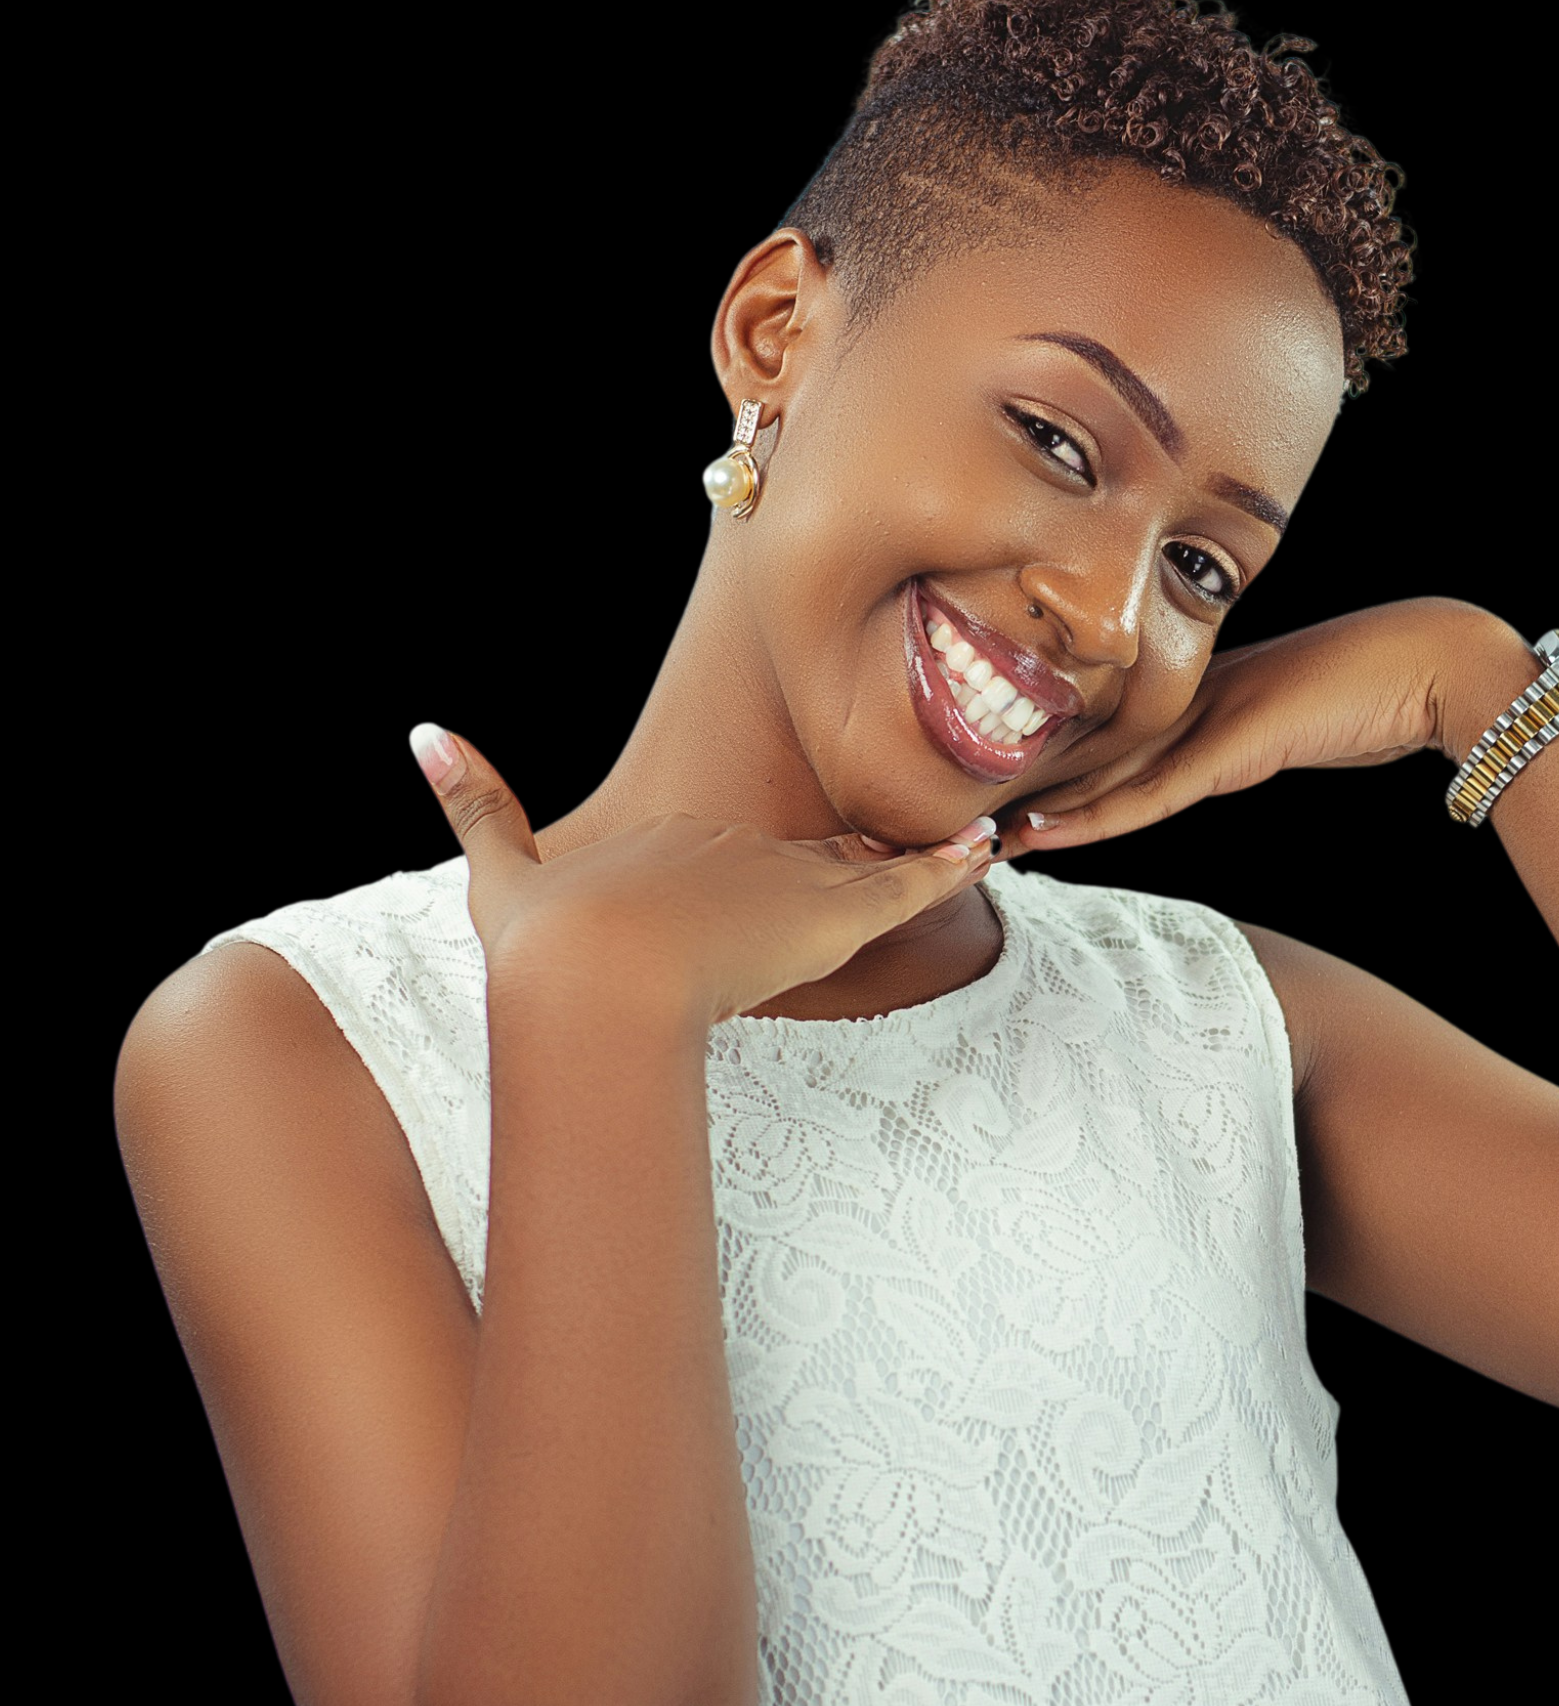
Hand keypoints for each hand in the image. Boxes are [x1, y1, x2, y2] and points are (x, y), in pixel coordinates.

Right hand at [408, 724, 995, 1025]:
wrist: (597, 975)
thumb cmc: (549, 942)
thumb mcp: (499, 878)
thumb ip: (475, 806)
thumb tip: (425, 730)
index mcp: (675, 842)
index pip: (738, 854)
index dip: (767, 863)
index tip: (792, 867)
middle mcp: (740, 847)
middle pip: (806, 851)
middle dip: (847, 852)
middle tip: (898, 844)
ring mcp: (790, 876)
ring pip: (862, 862)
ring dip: (908, 853)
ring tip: (962, 840)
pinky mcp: (836, 912)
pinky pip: (910, 882)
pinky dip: (948, 864)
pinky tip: (986, 847)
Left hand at [995, 598, 1533, 854]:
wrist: (1425, 666)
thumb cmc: (1368, 691)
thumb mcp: (1281, 721)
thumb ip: (1233, 740)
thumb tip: (1205, 760)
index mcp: (1187, 689)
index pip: (1096, 729)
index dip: (1039, 759)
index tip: (982, 787)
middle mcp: (1180, 700)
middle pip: (1078, 746)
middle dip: (1013, 781)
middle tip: (941, 814)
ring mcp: (1200, 721)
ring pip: (1096, 773)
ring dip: (1032, 807)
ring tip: (965, 835)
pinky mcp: (1225, 749)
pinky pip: (1144, 795)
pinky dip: (1089, 820)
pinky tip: (1039, 837)